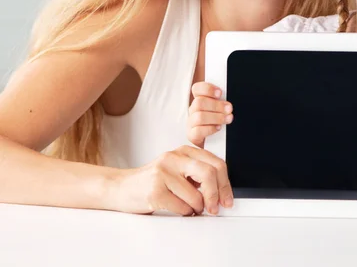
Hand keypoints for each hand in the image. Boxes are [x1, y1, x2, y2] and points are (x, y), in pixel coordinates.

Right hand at [106, 145, 233, 215]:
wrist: (122, 187)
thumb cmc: (153, 181)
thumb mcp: (178, 170)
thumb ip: (198, 174)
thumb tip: (222, 191)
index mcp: (184, 151)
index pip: (216, 163)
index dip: (225, 184)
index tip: (227, 199)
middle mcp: (174, 157)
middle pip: (209, 173)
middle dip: (216, 195)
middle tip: (215, 208)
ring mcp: (163, 172)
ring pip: (196, 195)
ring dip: (197, 208)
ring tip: (190, 208)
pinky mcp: (155, 190)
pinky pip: (182, 207)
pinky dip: (185, 213)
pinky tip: (178, 209)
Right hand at [187, 82, 232, 146]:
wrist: (214, 141)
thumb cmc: (219, 121)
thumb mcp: (221, 108)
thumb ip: (222, 101)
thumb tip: (228, 100)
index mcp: (199, 100)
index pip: (197, 89)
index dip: (207, 89)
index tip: (220, 93)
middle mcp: (193, 110)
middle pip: (199, 102)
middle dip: (216, 105)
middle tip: (229, 108)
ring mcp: (191, 123)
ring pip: (199, 116)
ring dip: (216, 117)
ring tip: (228, 119)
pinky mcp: (192, 135)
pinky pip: (198, 131)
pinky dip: (210, 129)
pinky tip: (219, 128)